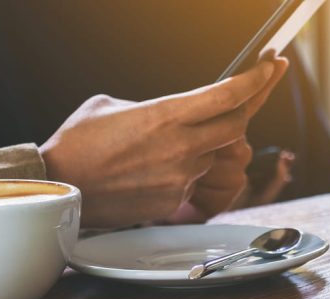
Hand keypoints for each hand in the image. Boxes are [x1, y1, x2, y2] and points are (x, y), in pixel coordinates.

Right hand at [39, 59, 286, 227]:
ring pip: (213, 157)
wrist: (56, 187)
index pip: (228, 95)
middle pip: (237, 126)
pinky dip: (180, 174)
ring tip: (163, 145)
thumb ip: (153, 107)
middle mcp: (180, 146)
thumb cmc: (77, 143)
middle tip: (240, 100)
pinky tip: (148, 170)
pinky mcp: (173, 202)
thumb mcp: (110, 106)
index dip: (257, 80)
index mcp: (166, 114)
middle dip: (242, 111)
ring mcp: (180, 177)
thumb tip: (170, 114)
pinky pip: (192, 183)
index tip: (272, 66)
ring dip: (203, 148)